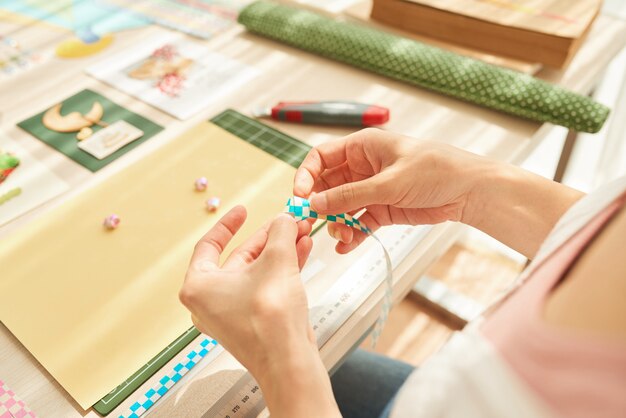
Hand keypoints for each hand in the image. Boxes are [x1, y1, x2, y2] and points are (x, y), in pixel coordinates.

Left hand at [179, 206, 313, 375]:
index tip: (243, 210)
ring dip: (280, 251)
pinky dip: (282, 268)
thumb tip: (285, 219)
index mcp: (198, 285)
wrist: (287, 361)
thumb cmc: (270, 318)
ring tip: (300, 232)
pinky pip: (265, 286)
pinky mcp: (252, 321)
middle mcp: (210, 300)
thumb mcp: (277, 261)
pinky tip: (302, 250)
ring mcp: (232, 312)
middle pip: (240, 257)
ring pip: (256, 272)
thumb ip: (280, 233)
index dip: (229, 223)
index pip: (209, 245)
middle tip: (286, 221)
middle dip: (268, 237)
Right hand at [294, 128, 491, 252]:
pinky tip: (346, 247)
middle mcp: (362, 167)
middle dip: (321, 206)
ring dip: (337, 223)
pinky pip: (359, 222)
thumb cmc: (435, 170)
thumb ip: (351, 195)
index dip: (306, 176)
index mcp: (362, 147)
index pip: (321, 158)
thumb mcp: (389, 182)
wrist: (469, 191)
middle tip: (316, 224)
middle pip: (327, 186)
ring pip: (341, 208)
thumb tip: (315, 203)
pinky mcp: (383, 209)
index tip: (300, 197)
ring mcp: (372, 190)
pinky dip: (352, 235)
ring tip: (343, 237)